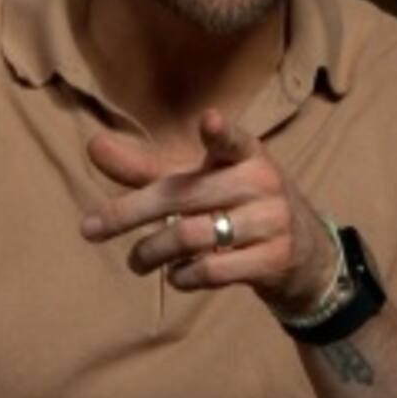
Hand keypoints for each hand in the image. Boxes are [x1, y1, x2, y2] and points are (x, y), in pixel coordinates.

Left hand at [80, 109, 337, 313]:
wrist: (306, 255)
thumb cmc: (238, 205)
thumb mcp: (202, 181)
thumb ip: (148, 169)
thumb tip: (93, 146)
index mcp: (245, 154)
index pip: (233, 140)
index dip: (220, 132)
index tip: (209, 121)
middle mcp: (262, 181)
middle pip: (182, 195)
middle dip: (128, 213)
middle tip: (90, 229)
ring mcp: (271, 221)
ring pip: (191, 236)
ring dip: (151, 252)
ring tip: (137, 261)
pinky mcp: (273, 259)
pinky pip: (212, 270)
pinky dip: (181, 276)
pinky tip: (175, 275)